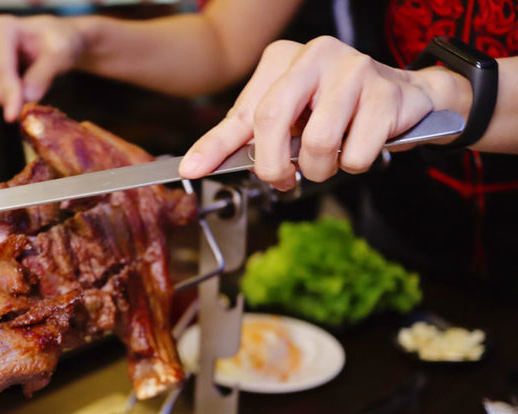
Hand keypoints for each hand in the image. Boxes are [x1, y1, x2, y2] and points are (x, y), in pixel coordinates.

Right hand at [0, 14, 84, 121]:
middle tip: (33, 110)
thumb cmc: (62, 40)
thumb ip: (43, 73)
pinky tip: (31, 92)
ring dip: (16, 99)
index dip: (9, 93)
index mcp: (4, 28)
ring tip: (38, 92)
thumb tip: (27, 97)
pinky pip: (1, 94)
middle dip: (13, 99)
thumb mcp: (61, 53)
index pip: (4, 68)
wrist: (62, 39)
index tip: (14, 116)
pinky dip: (16, 99)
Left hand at [179, 36, 463, 188]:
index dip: (216, 146)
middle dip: (274, 166)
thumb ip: (235, 139)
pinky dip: (354, 164)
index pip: (243, 112)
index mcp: (281, 59)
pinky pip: (357, 153)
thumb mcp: (279, 117)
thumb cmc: (331, 109)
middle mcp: (314, 54)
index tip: (191, 170)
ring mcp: (353, 69)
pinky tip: (359, 145)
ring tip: (329, 158)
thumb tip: (191, 167)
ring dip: (321, 169)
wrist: (400, 97)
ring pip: (318, 142)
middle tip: (283, 179)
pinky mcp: (385, 92)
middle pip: (272, 120)